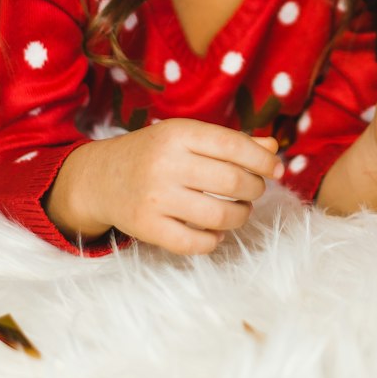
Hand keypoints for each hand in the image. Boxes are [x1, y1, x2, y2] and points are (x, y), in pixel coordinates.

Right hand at [47, 120, 284, 255]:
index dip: (263, 160)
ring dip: (241, 216)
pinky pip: (195, 243)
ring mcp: (155, 198)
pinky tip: (215, 232)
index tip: (276, 169)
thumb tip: (274, 151)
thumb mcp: (187, 137)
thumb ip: (230, 142)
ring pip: (220, 215)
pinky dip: (214, 240)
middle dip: (255, 188)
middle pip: (233, 182)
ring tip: (239, 210)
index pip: (234, 146)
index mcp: (178, 134)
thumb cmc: (154, 154)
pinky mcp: (146, 228)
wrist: (100, 178)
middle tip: (254, 190)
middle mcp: (166, 164)